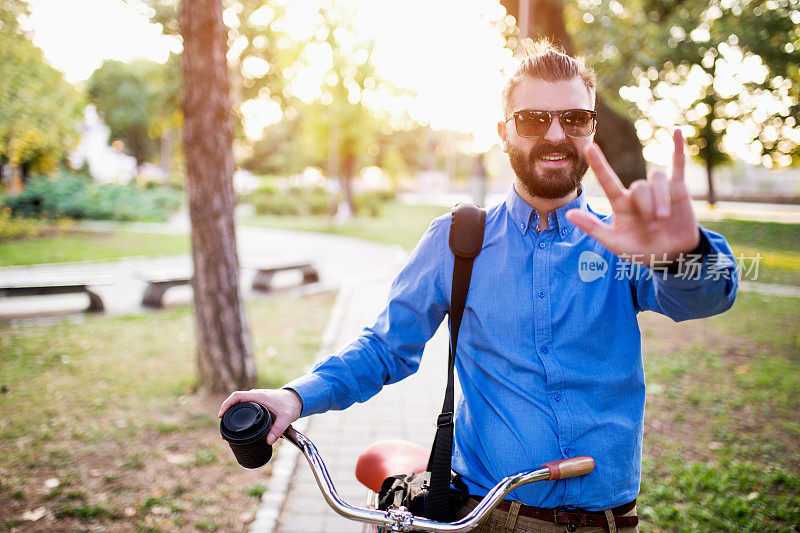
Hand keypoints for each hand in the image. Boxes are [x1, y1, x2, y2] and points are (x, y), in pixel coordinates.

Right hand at [218, 388, 302, 444]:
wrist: (297, 399)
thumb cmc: (291, 405)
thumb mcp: (286, 418)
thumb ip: (278, 430)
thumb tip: (268, 442)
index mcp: (258, 396)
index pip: (237, 396)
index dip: (226, 404)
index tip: (221, 415)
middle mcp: (255, 396)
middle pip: (235, 401)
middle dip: (226, 413)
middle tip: (223, 430)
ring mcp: (256, 399)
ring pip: (239, 404)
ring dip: (231, 414)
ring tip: (227, 430)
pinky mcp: (258, 403)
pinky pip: (244, 406)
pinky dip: (238, 414)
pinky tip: (237, 425)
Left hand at [566, 130, 699, 265]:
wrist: (669, 257)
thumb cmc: (640, 251)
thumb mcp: (615, 244)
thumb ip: (594, 228)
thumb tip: (569, 214)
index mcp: (621, 204)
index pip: (608, 181)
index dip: (599, 165)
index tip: (589, 147)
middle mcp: (637, 194)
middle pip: (640, 187)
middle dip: (647, 207)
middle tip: (653, 228)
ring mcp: (657, 189)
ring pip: (657, 179)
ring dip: (661, 199)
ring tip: (663, 219)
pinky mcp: (678, 189)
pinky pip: (677, 165)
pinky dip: (677, 149)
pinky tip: (676, 132)